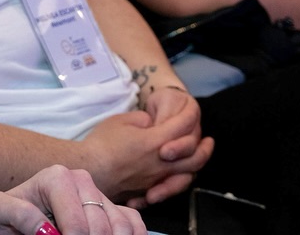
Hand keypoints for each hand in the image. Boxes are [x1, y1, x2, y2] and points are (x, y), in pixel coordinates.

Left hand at [0, 165, 145, 233]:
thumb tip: (46, 228)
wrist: (6, 220)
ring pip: (122, 227)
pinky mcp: (111, 209)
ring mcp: (98, 195)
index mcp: (56, 177)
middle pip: (102, 227)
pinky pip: (134, 224)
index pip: (78, 221)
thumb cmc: (0, 217)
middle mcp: (81, 181)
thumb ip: (15, 212)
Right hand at [81, 99, 211, 203]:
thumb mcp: (121, 121)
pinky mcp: (149, 189)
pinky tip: (181, 173)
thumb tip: (151, 124)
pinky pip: (173, 184)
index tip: (191, 112)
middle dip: (205, 148)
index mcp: (155, 141)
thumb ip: (142, 120)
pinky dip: (182, 178)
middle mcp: (161, 162)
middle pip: (194, 157)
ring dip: (198, 165)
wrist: (89, 169)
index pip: (182, 127)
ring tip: (199, 158)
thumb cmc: (102, 143)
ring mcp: (157, 178)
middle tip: (210, 142)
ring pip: (188, 174)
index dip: (189, 117)